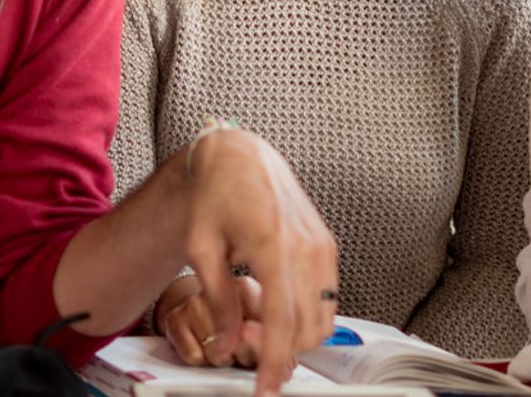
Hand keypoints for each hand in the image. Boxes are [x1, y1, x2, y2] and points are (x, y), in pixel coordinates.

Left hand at [179, 130, 338, 394]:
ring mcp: (322, 246)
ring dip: (296, 337)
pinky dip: (307, 315)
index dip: (274, 363)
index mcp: (273, 246)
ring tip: (261, 328)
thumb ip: (218, 302)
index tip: (266, 390)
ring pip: (323, 318)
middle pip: (307, 327)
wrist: (240, 157)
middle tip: (247, 346)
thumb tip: (225, 346)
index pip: (282, 321)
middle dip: (282, 351)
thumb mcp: (202, 249)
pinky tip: (278, 310)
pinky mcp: (327, 245)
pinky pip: (328, 297)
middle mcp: (306, 247)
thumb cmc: (215, 196)